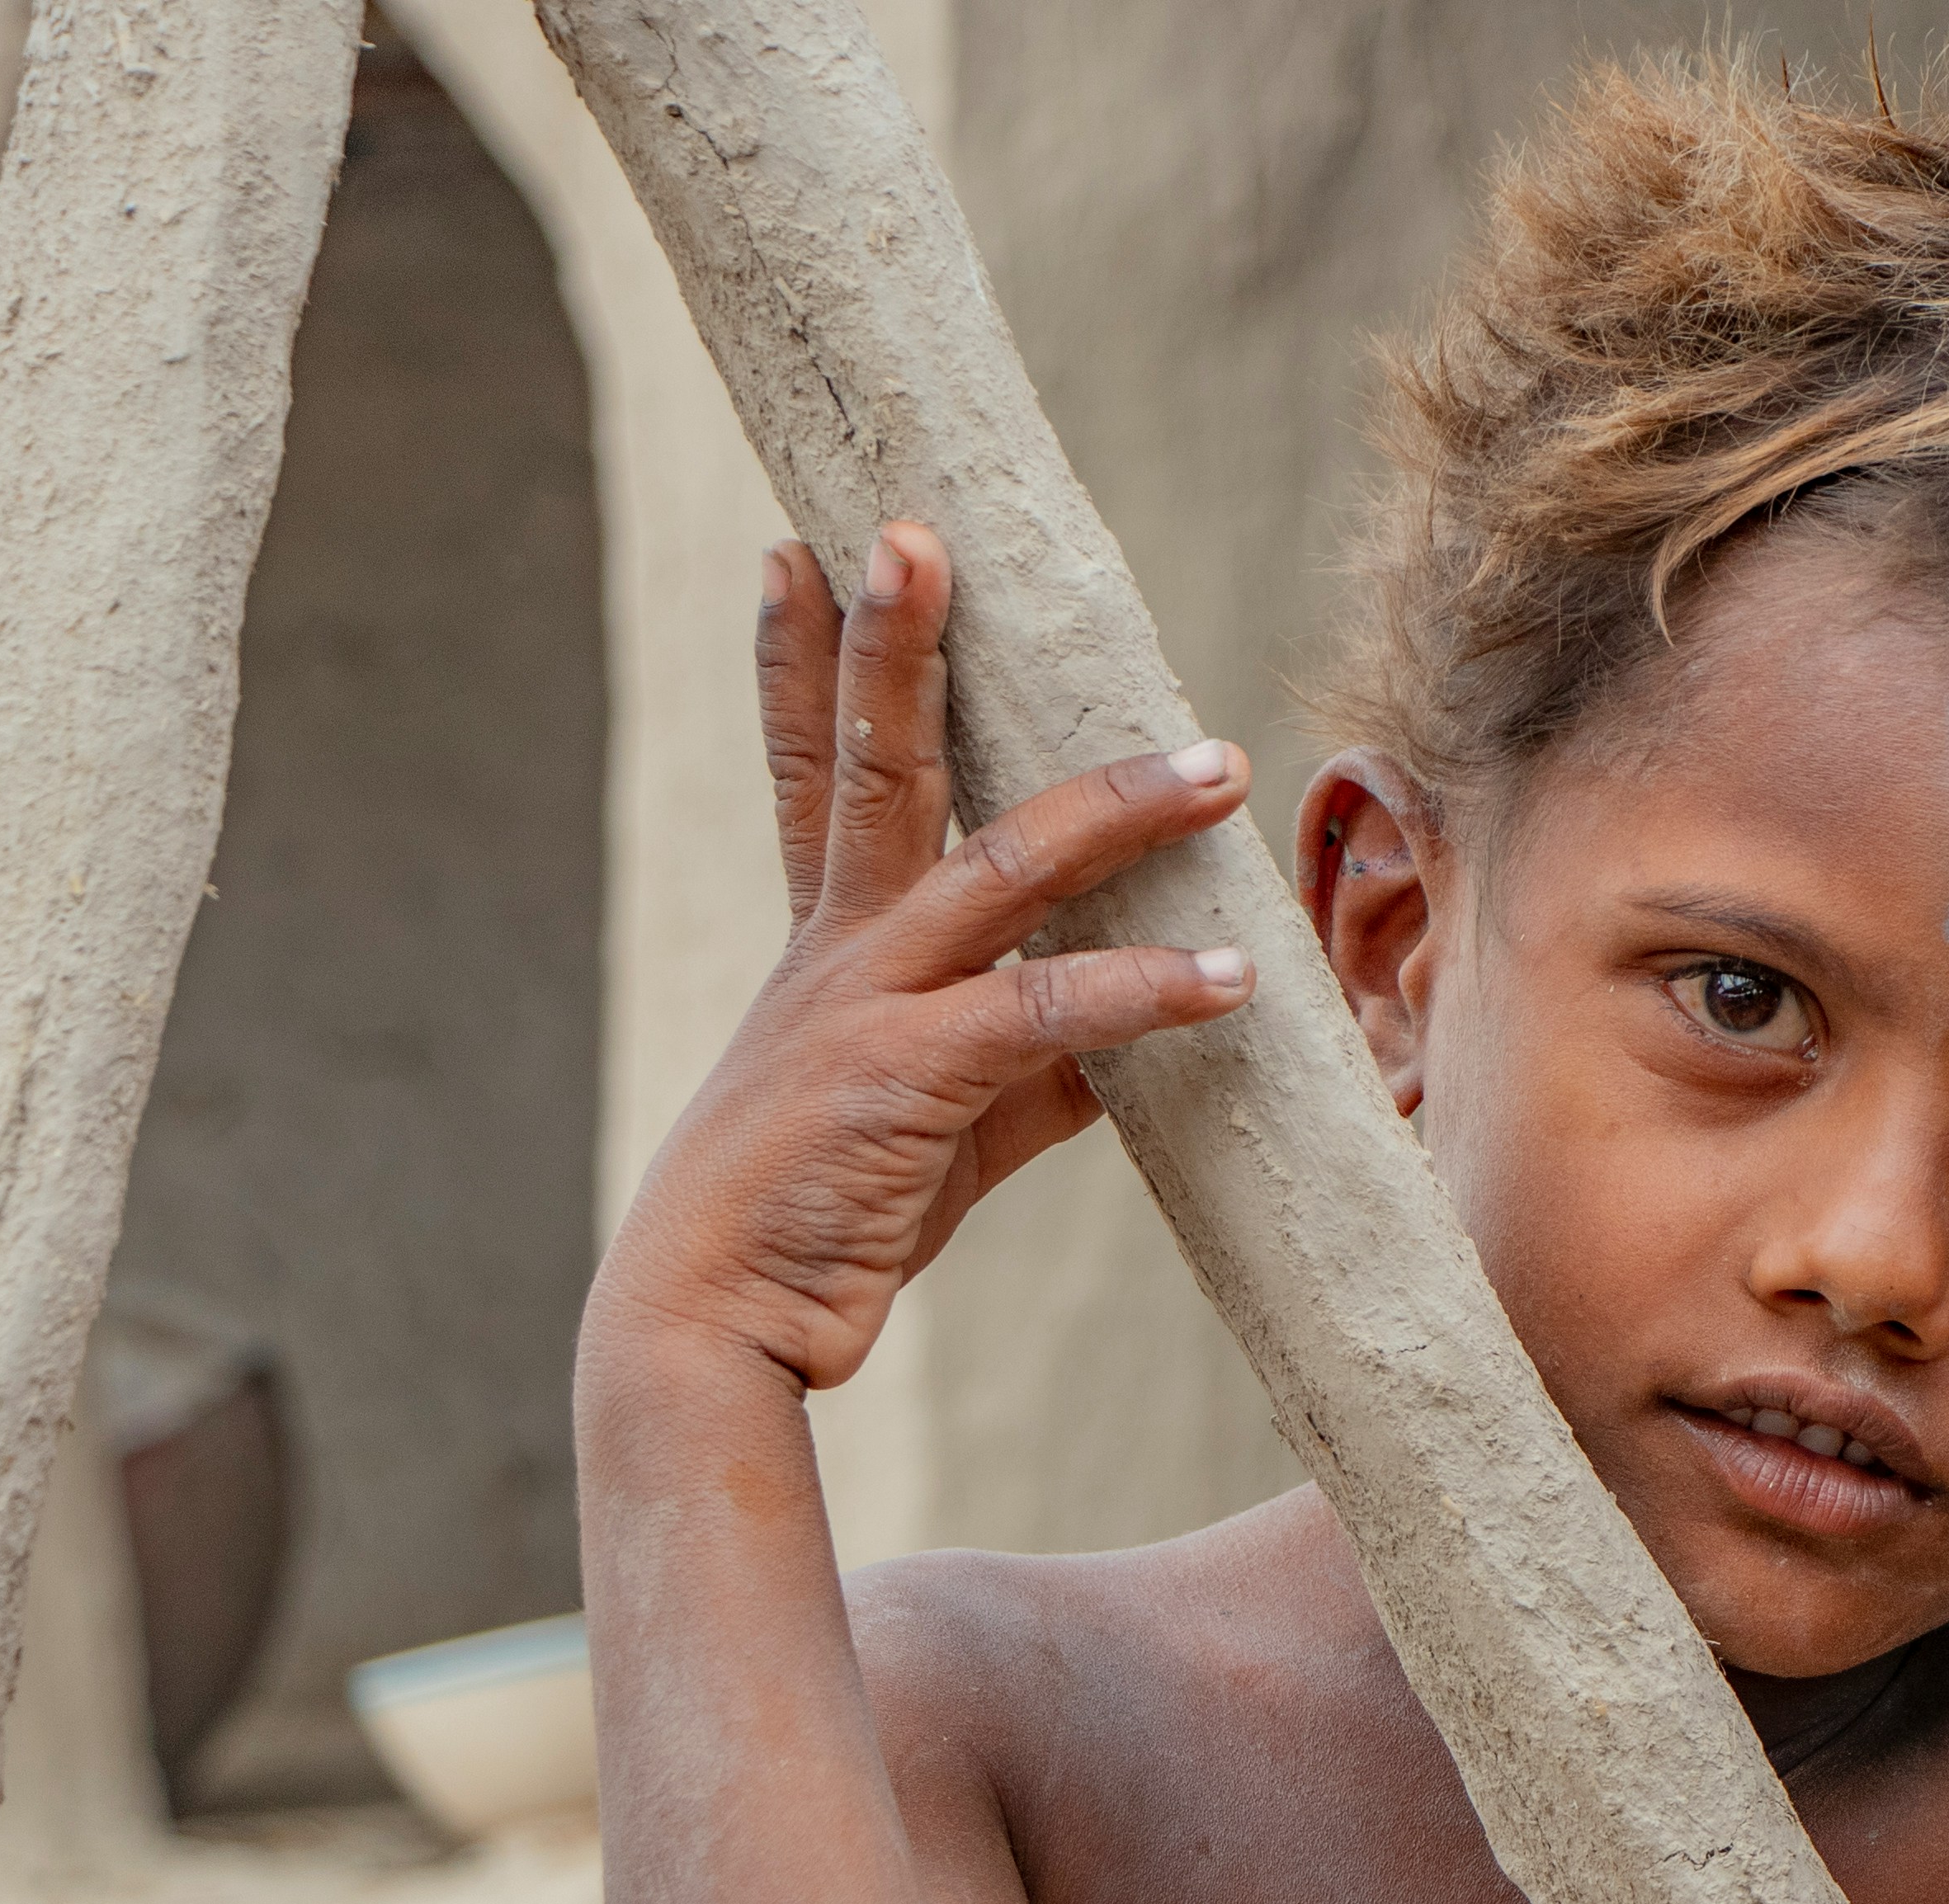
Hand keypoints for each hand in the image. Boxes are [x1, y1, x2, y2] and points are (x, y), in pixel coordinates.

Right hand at [591, 522, 1254, 1391]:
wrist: (713, 1327)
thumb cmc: (820, 1218)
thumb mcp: (937, 1122)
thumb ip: (1031, 1065)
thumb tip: (1129, 1042)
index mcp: (827, 945)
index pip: (811, 773)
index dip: (801, 660)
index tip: (803, 552)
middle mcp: (837, 951)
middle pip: (870, 763)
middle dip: (892, 644)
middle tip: (915, 531)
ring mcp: (866, 1006)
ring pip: (998, 865)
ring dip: (1115, 806)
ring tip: (1215, 764)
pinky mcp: (908, 1080)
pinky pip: (1049, 1012)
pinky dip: (1150, 990)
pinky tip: (1235, 978)